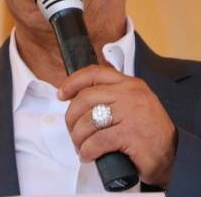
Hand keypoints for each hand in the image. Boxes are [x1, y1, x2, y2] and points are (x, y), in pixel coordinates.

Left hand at [57, 65, 176, 187]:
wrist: (170, 157)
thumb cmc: (145, 131)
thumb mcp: (131, 104)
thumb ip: (110, 95)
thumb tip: (75, 95)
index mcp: (129, 84)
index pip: (94, 73)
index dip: (72, 83)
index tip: (61, 95)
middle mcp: (130, 94)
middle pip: (85, 99)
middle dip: (71, 118)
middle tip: (73, 133)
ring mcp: (132, 113)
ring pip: (88, 121)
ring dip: (78, 138)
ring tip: (81, 147)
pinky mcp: (131, 134)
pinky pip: (97, 141)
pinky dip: (87, 150)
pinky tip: (88, 155)